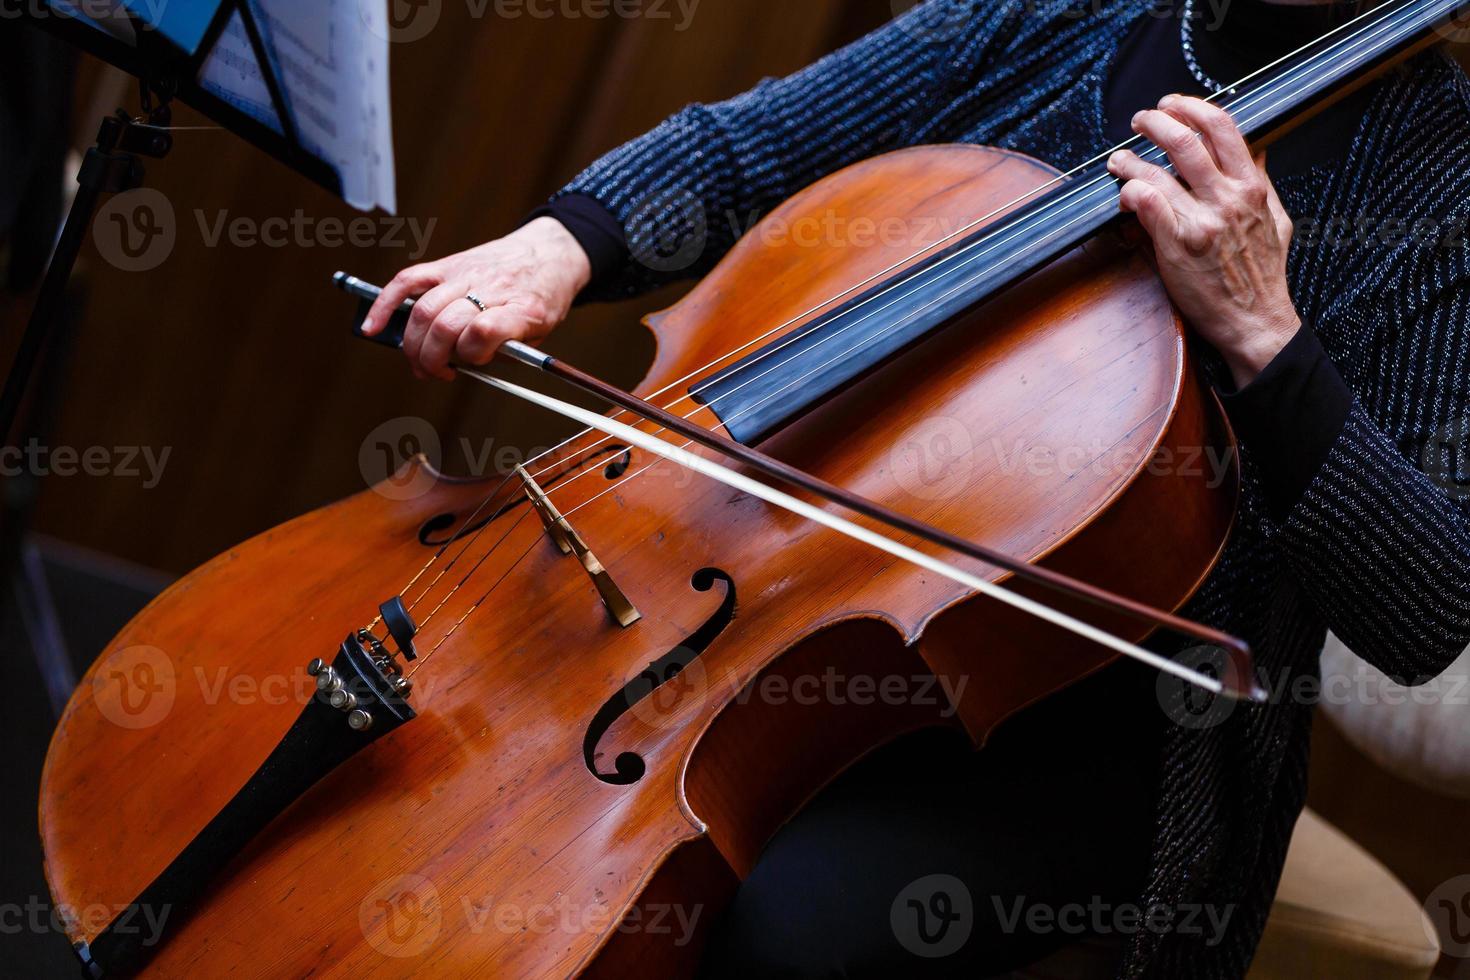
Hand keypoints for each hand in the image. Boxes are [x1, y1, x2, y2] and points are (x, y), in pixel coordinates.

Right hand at [362, 217, 592, 379]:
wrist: (548, 252)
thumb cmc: (543, 297)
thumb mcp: (540, 333)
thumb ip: (504, 352)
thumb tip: (459, 365)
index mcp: (523, 308)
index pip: (484, 330)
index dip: (471, 354)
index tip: (473, 363)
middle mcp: (491, 287)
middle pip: (446, 323)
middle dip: (432, 359)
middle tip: (436, 373)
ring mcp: (466, 273)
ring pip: (424, 309)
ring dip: (413, 344)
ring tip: (420, 362)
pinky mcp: (447, 264)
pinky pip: (407, 281)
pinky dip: (385, 304)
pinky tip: (372, 326)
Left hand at [1107, 95, 1300, 387]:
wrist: (1256, 322)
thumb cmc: (1263, 275)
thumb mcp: (1278, 219)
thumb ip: (1264, 182)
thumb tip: (1259, 150)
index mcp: (1251, 187)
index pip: (1222, 127)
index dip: (1191, 107)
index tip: (1171, 105)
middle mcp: (1227, 199)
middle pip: (1185, 140)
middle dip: (1155, 122)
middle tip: (1140, 121)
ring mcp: (1202, 222)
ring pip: (1158, 172)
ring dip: (1130, 159)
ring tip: (1118, 159)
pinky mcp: (1178, 246)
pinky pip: (1146, 205)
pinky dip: (1130, 191)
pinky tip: (1123, 193)